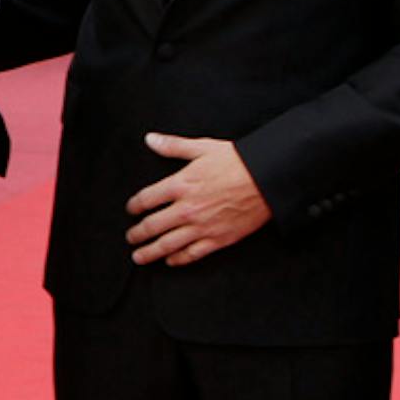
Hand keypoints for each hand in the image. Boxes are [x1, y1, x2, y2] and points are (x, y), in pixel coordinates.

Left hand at [125, 133, 271, 265]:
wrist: (269, 177)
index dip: (134, 206)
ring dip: (149, 252)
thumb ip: (173, 146)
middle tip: (131, 237)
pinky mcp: (218, 239)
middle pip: (151, 226)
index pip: (146, 199)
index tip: (131, 210)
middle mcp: (187, 209)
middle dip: (136, 234)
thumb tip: (151, 139)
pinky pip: (192, 254)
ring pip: (167, 244)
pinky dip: (178, 259)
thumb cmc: (238, 161)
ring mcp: (202, 226)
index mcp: (180, 185)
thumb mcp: (203, 148)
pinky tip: (171, 260)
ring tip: (139, 256)